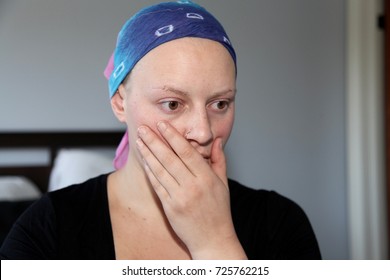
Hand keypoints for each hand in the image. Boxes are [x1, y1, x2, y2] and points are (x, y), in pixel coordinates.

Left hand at [136, 121, 246, 258]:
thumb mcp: (223, 183)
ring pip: (159, 171)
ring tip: (139, 141)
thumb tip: (216, 140)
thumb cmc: (219, 211)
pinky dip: (149, 172)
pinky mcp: (169, 207)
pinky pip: (156, 185)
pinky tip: (144, 160)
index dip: (172, 136)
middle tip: (143, 128)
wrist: (213, 240)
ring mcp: (179, 197)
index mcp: (207, 178)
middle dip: (154, 141)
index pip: (186, 152)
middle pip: (169, 158)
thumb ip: (219, 160)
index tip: (162, 125)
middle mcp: (192, 186)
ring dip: (147, 154)